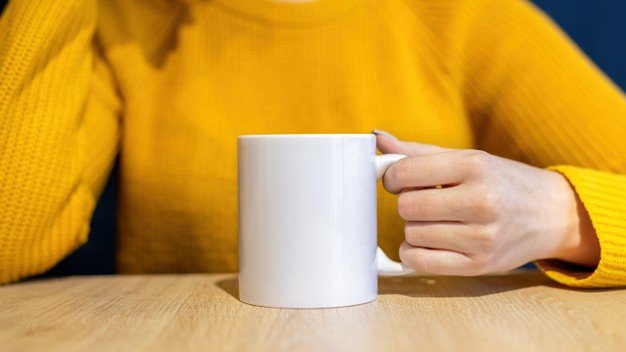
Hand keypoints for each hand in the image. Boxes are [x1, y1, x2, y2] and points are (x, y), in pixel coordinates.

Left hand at [375, 132, 599, 275]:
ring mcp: (482, 236)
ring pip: (412, 234)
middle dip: (407, 203)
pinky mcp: (479, 264)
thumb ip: (418, 152)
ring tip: (436, 221)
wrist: (552, 214)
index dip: (393, 177)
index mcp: (475, 166)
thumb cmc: (502, 181)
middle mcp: (481, 201)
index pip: (405, 173)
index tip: (399, 180)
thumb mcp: (467, 158)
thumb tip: (377, 139)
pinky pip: (421, 262)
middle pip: (407, 207)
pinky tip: (427, 243)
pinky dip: (414, 253)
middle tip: (423, 201)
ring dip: (415, 228)